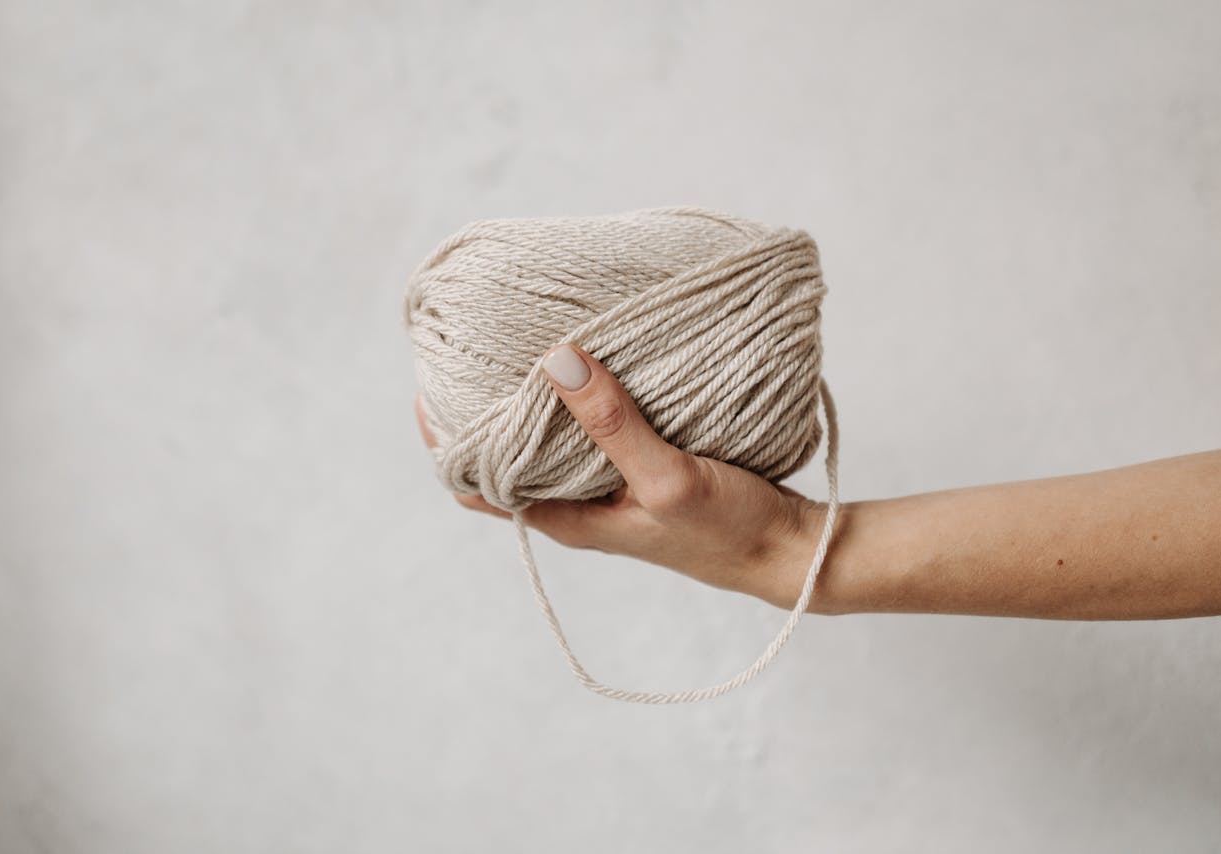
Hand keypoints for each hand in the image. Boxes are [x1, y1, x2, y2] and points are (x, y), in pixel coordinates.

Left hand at [415, 344, 839, 611]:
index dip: (446, 441)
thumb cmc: (728, 529)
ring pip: (545, 441)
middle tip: (474, 349)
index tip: (433, 389)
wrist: (787, 551)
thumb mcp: (669, 477)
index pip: (474, 483)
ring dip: (530, 402)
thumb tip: (555, 362)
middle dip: (482, 411)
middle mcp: (574, 503)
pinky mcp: (636, 470)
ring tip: (520, 343)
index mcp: (565, 516)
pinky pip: (587, 431)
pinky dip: (577, 401)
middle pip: (503, 457)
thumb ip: (613, 424)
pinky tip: (589, 363)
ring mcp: (605, 487)